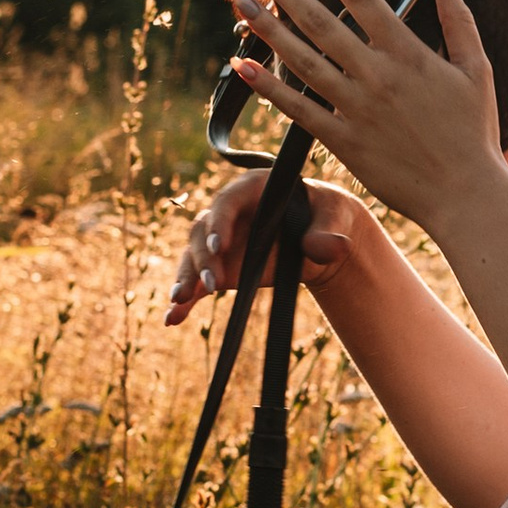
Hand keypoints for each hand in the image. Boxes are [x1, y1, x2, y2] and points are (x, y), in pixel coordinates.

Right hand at [165, 170, 372, 324]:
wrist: (321, 234)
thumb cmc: (327, 214)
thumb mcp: (334, 217)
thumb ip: (328, 232)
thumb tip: (330, 248)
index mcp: (253, 188)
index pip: (228, 201)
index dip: (220, 222)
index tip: (219, 246)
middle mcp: (229, 212)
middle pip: (203, 230)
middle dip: (203, 258)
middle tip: (212, 285)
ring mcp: (221, 240)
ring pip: (194, 256)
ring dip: (187, 278)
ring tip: (180, 301)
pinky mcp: (220, 266)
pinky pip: (197, 282)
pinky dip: (185, 300)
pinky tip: (173, 318)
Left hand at [220, 0, 507, 239]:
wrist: (465, 195)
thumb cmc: (474, 132)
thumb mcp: (477, 69)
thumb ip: (459, 19)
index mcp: (408, 53)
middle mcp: (376, 75)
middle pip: (320, 20)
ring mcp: (356, 108)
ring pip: (301, 59)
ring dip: (265, 28)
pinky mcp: (343, 141)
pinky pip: (298, 109)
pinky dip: (269, 87)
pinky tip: (243, 65)